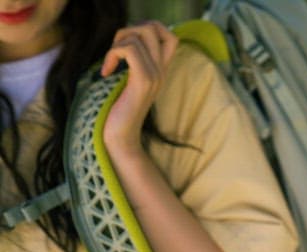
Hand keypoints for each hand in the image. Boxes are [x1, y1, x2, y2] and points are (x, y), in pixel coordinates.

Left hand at [100, 21, 177, 154]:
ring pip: (139, 35)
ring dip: (117, 43)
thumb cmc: (118, 113)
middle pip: (155, 27)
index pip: (170, 36)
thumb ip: (131, 66)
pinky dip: (112, 55)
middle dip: (129, 31)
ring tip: (110, 63)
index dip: (149, 29)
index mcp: (160, 71)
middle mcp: (161, 71)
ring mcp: (154, 75)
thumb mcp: (127, 85)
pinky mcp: (142, 81)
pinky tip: (106, 73)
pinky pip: (128, 50)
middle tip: (116, 51)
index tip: (130, 45)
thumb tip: (121, 46)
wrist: (121, 138)